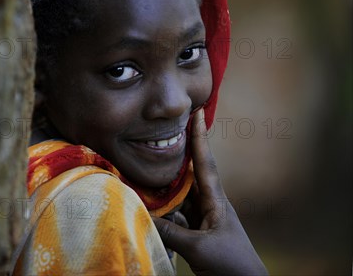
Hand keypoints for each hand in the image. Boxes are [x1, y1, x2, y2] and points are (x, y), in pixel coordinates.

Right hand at [153, 109, 267, 275]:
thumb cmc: (230, 266)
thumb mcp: (198, 249)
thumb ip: (171, 231)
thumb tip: (142, 216)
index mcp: (216, 201)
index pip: (205, 163)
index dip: (200, 137)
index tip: (198, 112)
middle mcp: (209, 205)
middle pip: (187, 175)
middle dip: (174, 157)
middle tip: (158, 137)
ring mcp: (202, 219)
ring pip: (177, 196)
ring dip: (162, 188)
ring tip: (142, 174)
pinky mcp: (196, 234)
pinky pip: (175, 216)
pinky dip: (161, 212)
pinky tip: (147, 209)